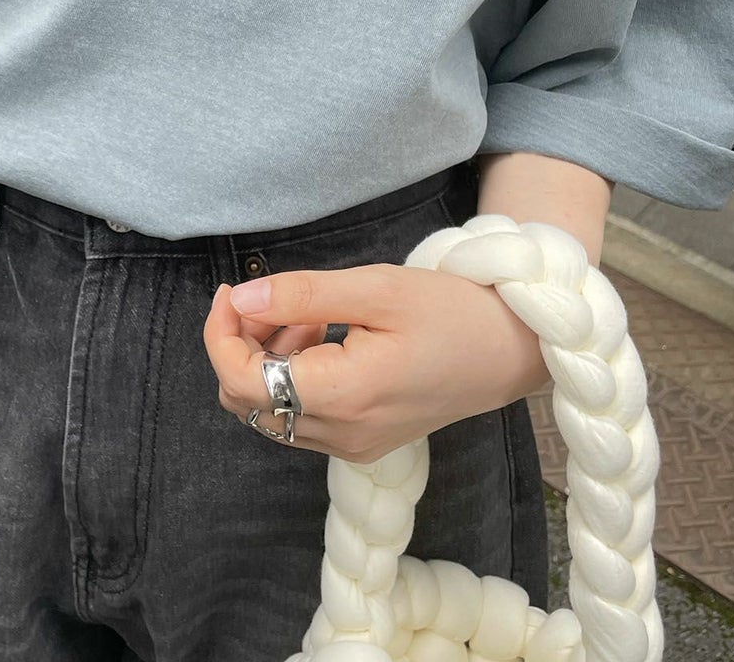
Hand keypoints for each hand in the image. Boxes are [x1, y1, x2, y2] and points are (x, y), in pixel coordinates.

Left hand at [203, 263, 551, 464]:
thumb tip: (243, 298)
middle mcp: (341, 434)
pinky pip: (300, 416)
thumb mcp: (376, 288)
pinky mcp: (361, 441)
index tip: (232, 291)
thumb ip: (302, 295)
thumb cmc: (452, 312)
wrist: (512, 350)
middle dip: (241, 345)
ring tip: (309, 311)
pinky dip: (293, 374)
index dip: (221, 335)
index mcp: (343, 396)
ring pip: (270, 410)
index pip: (243, 382)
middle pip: (247, 401)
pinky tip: (324, 334)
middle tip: (271, 297)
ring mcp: (351, 445)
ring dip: (268, 358)